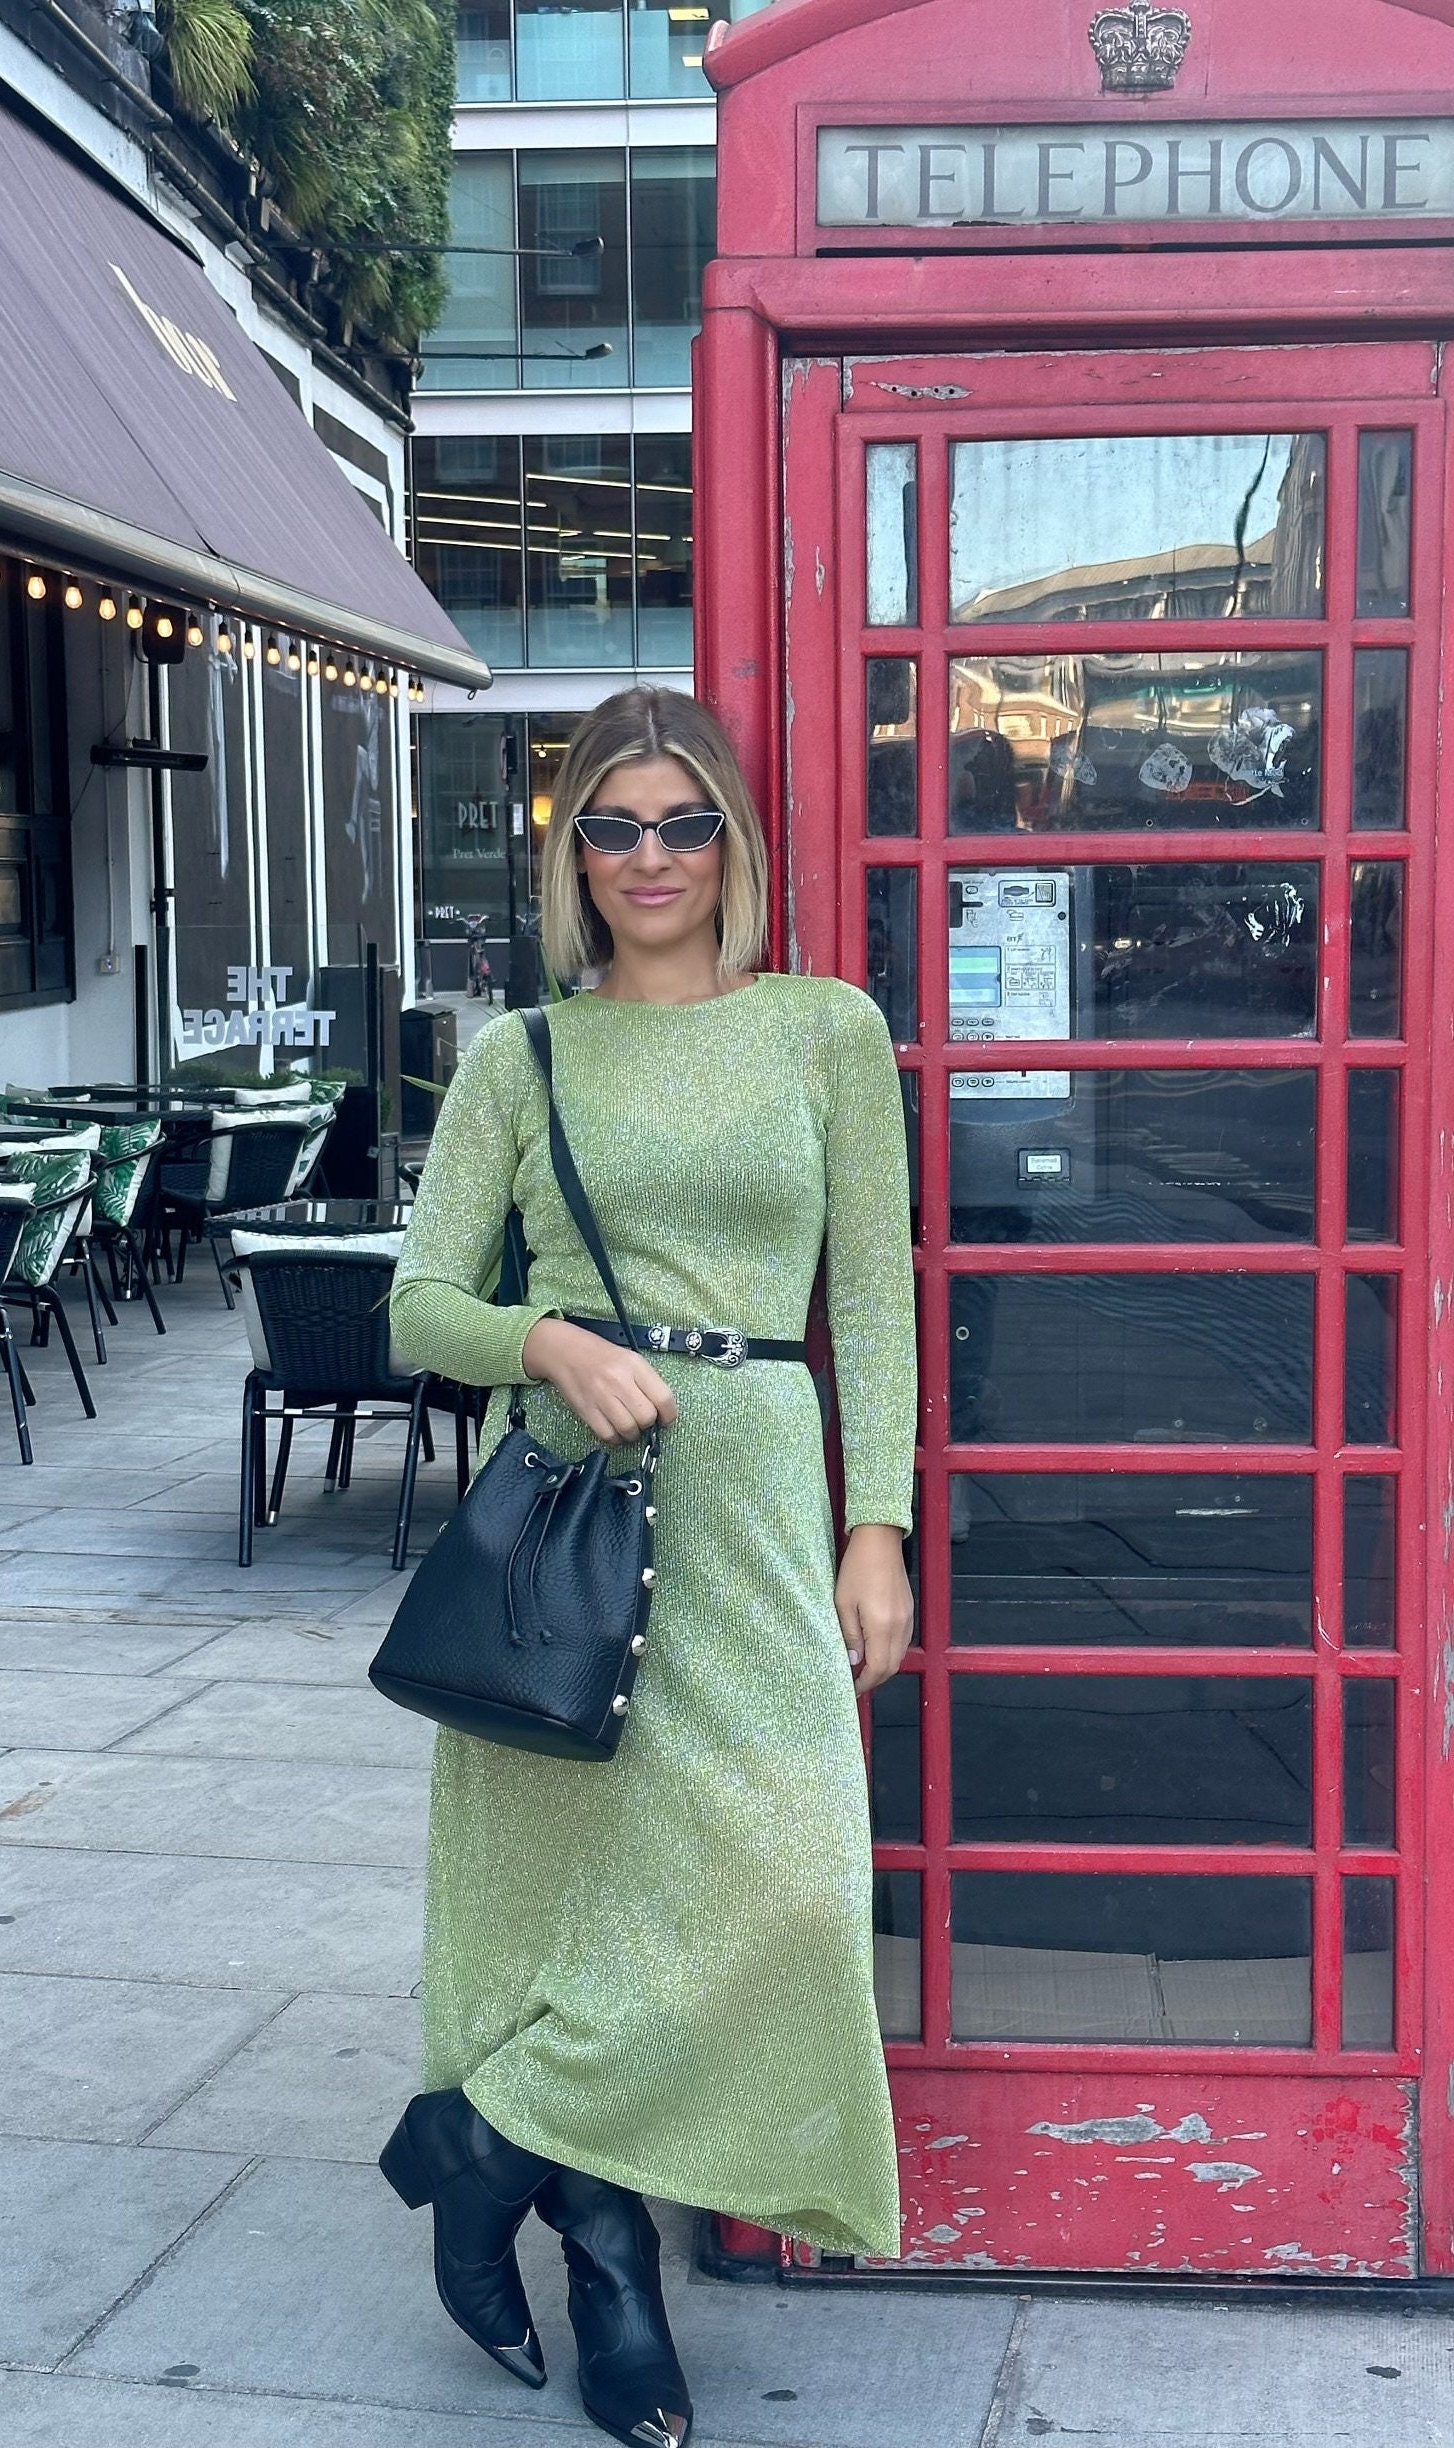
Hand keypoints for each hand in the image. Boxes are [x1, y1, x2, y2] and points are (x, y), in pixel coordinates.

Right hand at [521, 1317, 678, 1444]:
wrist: (566, 1352)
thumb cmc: (601, 1357)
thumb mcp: (631, 1360)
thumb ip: (648, 1383)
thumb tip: (663, 1411)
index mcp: (635, 1366)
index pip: (663, 1398)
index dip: (669, 1415)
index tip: (666, 1420)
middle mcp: (619, 1381)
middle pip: (646, 1417)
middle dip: (649, 1424)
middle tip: (644, 1421)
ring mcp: (601, 1396)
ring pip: (628, 1429)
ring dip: (633, 1434)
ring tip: (630, 1427)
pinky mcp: (586, 1410)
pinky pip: (608, 1435)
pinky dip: (615, 1439)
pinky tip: (616, 1431)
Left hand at [835, 1524, 913, 1696]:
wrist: (881, 1541)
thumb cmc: (857, 1569)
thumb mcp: (843, 1603)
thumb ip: (850, 1635)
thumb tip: (855, 1661)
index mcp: (882, 1626)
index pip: (878, 1668)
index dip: (865, 1683)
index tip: (852, 1689)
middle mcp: (900, 1627)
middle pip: (892, 1666)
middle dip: (875, 1679)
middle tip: (856, 1683)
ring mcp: (908, 1619)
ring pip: (900, 1656)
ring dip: (883, 1667)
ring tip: (863, 1669)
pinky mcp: (910, 1611)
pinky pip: (903, 1642)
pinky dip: (891, 1652)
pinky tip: (876, 1649)